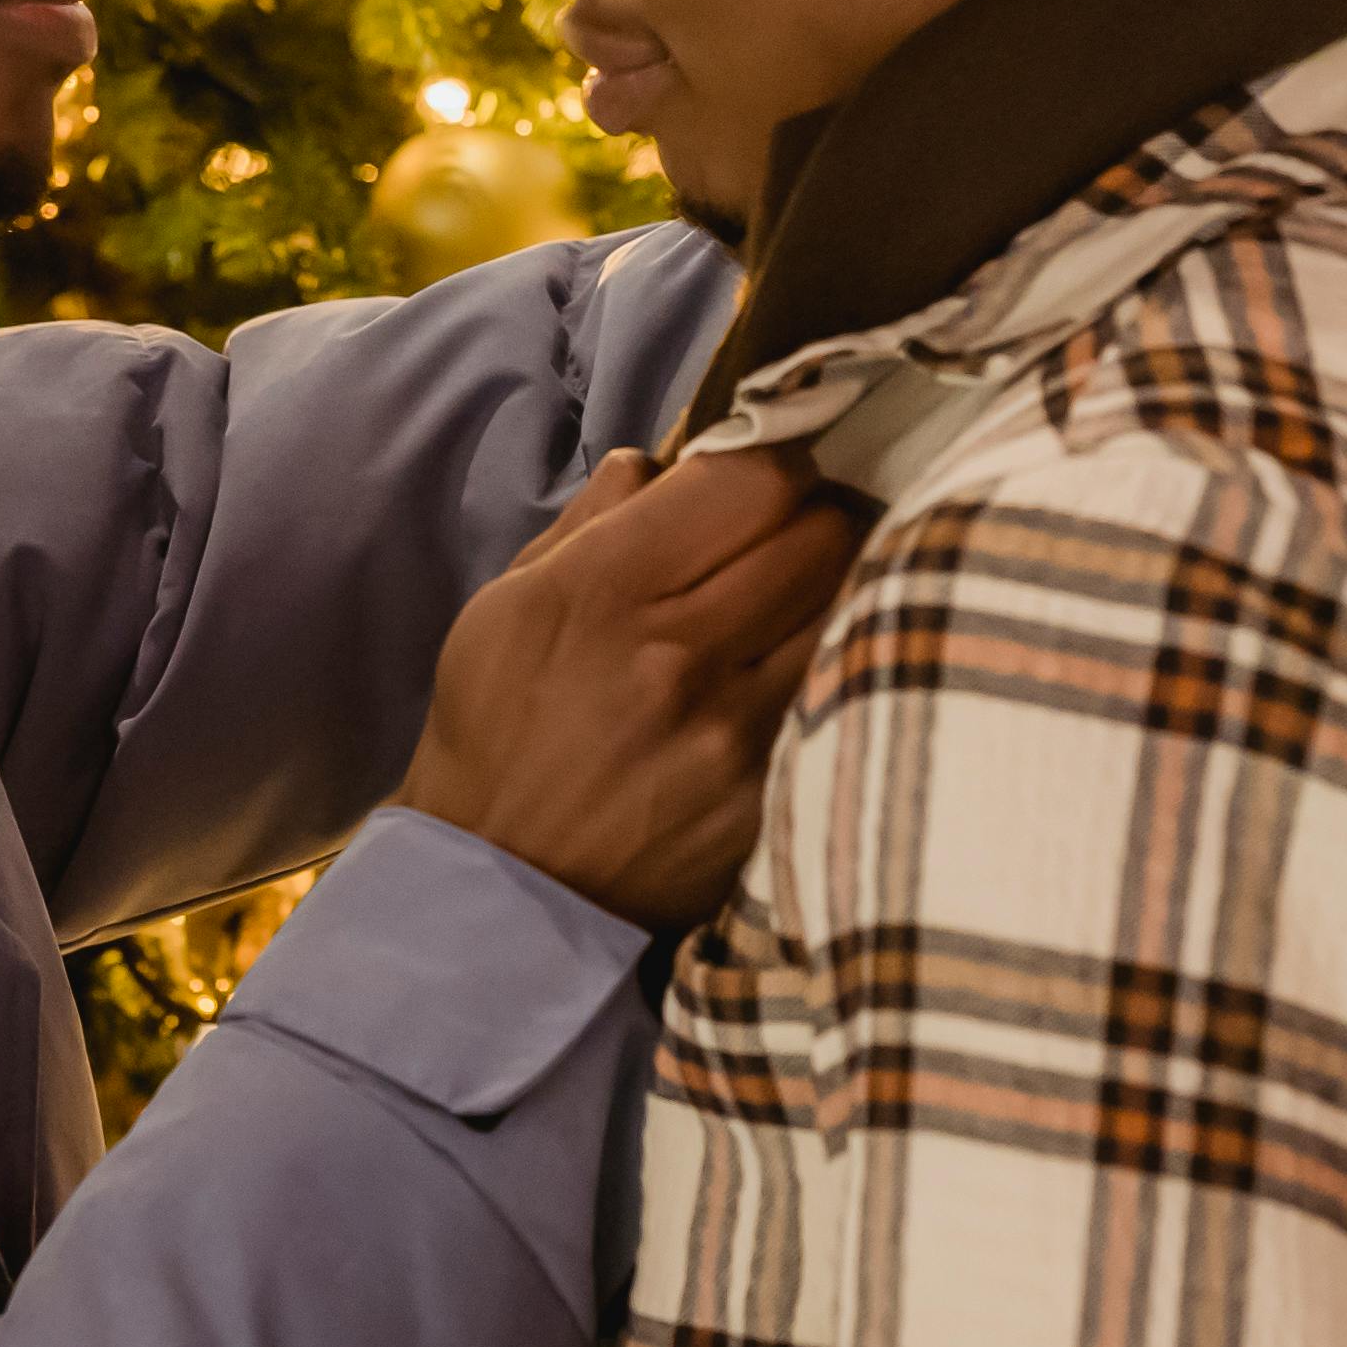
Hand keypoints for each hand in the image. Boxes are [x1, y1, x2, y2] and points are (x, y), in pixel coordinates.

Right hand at [394, 452, 863, 929]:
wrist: (503, 886)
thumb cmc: (496, 733)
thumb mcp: (505, 606)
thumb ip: (588, 523)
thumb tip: (657, 462)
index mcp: (605, 590)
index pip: (752, 480)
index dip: (773, 460)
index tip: (764, 477)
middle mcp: (680, 653)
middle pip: (820, 532)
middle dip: (814, 516)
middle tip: (792, 534)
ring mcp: (735, 730)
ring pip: (850, 607)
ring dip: (837, 589)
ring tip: (804, 600)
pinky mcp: (769, 793)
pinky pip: (839, 693)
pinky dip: (832, 667)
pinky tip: (805, 672)